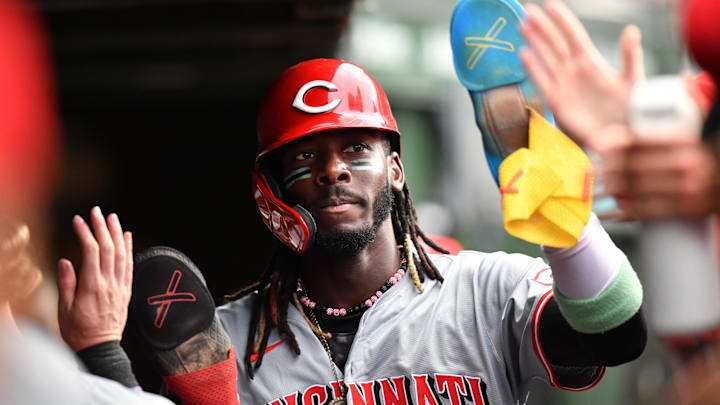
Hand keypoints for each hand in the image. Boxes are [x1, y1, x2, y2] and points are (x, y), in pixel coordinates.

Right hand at [57, 206, 132, 351]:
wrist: (100, 348)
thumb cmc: (79, 331)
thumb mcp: (64, 309)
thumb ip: (67, 284)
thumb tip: (66, 260)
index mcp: (92, 287)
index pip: (91, 252)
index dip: (86, 233)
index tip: (78, 220)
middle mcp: (110, 284)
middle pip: (108, 248)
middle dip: (102, 227)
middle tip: (97, 211)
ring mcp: (121, 286)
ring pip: (122, 254)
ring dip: (117, 233)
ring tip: (112, 217)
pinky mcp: (127, 291)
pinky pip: (130, 265)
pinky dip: (129, 249)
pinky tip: (127, 236)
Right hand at [519, 0, 643, 151]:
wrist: (617, 139)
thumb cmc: (629, 112)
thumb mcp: (633, 81)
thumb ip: (630, 56)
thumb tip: (631, 29)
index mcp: (591, 62)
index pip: (573, 35)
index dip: (562, 20)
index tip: (550, 4)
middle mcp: (574, 70)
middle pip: (554, 43)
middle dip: (541, 27)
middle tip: (527, 10)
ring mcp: (563, 84)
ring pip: (545, 57)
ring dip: (533, 42)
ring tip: (522, 25)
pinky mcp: (556, 101)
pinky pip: (541, 80)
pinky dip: (532, 68)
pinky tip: (523, 54)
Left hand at [600, 135, 716, 219]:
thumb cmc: (689, 158)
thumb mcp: (674, 141)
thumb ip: (642, 139)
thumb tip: (600, 143)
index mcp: (681, 139)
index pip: (638, 140)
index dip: (612, 145)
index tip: (595, 148)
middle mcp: (686, 160)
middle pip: (632, 165)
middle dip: (607, 170)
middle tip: (592, 173)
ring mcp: (689, 185)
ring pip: (635, 188)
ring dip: (610, 191)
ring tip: (596, 192)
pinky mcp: (687, 207)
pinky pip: (646, 210)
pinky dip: (623, 211)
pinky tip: (609, 211)